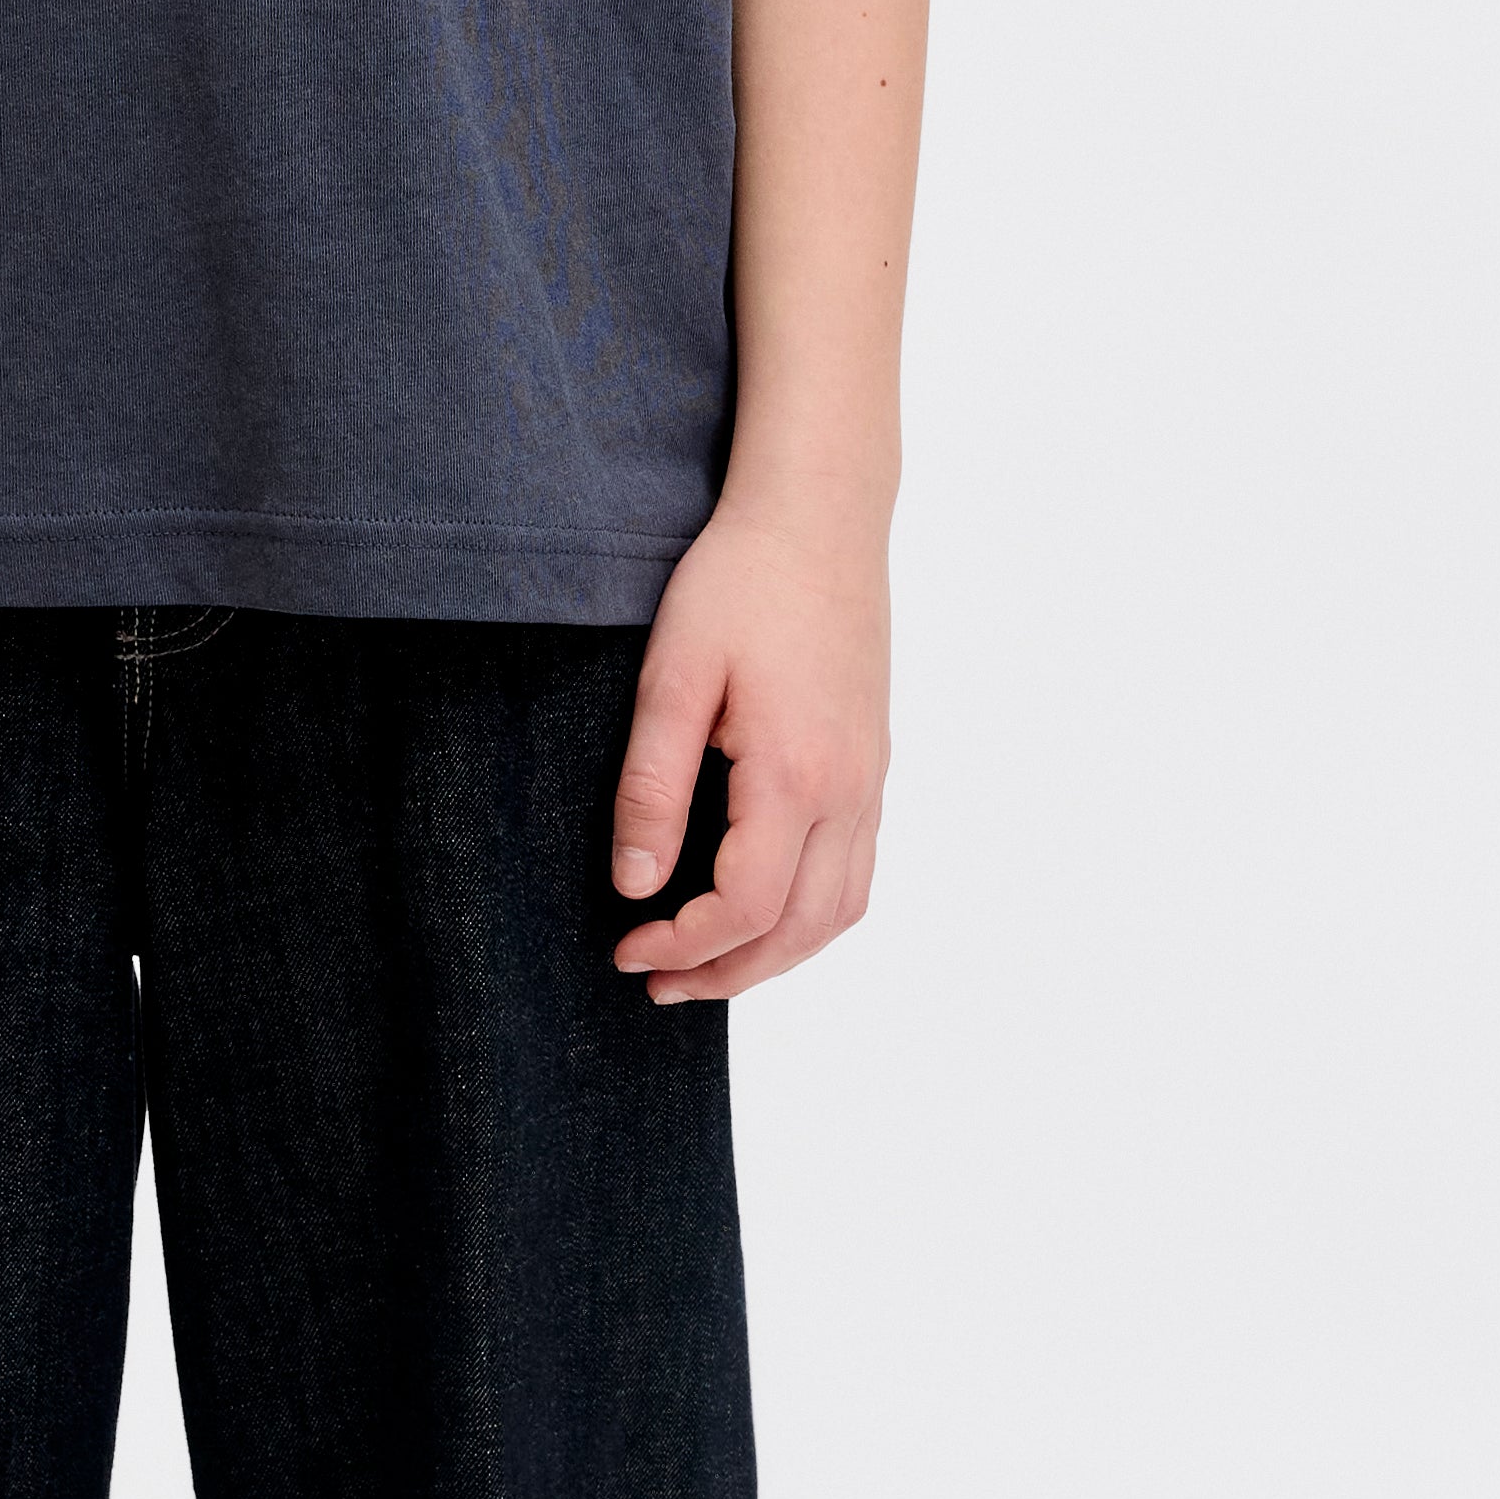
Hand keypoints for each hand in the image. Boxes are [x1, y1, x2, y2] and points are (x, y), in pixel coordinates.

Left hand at [607, 481, 891, 1003]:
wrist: (819, 517)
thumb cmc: (738, 583)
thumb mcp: (672, 678)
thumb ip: (651, 788)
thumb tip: (635, 885)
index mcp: (795, 775)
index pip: (746, 906)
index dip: (683, 945)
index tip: (625, 946)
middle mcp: (849, 790)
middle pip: (803, 930)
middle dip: (728, 973)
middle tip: (656, 980)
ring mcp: (871, 780)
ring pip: (842, 910)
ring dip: (777, 955)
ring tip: (707, 962)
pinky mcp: (874, 764)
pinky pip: (856, 870)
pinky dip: (812, 915)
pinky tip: (762, 907)